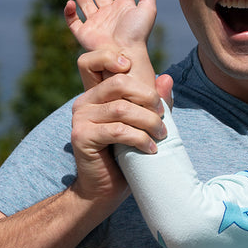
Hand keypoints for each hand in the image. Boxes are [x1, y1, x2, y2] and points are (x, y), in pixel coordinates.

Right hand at [65, 0, 156, 53]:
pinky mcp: (85, 34)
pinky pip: (73, 21)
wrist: (125, 54)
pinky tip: (70, 3)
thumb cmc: (137, 33)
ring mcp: (97, 23)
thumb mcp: (147, 9)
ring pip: (84, 2)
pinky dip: (70, 12)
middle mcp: (110, 13)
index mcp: (125, 6)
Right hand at [70, 70, 168, 203]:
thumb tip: (167, 77)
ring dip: (149, 122)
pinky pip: (118, 130)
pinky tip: (151, 149)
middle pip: (119, 83)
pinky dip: (140, 138)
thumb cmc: (127, 154)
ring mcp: (80, 118)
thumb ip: (154, 101)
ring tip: (162, 135)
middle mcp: (84, 101)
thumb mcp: (144, 123)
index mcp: (96, 93)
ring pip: (122, 108)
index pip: (94, 60)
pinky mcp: (81, 137)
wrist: (106, 189)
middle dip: (148, 97)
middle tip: (163, 116)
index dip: (113, 58)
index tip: (141, 78)